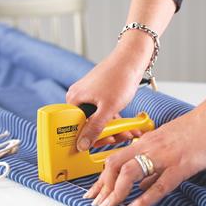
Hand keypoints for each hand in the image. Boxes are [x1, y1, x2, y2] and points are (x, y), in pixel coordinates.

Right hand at [66, 31, 152, 150]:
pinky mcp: (100, 96)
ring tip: (127, 133)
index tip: (98, 146)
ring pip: (98, 121)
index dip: (86, 139)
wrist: (132, 59)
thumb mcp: (108, 108)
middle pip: (87, 126)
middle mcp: (78, 98)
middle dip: (105, 135)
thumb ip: (95, 128)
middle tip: (117, 139)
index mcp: (74, 100)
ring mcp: (89, 97)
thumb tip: (81, 145)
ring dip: (113, 129)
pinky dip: (115, 120)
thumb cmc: (119, 78)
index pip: (73, 128)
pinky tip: (127, 127)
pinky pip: (104, 113)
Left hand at [83, 96, 205, 205]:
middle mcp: (150, 147)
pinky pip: (158, 185)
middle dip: (102, 187)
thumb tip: (142, 185)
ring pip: (130, 173)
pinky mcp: (181, 164)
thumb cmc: (199, 130)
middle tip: (96, 204)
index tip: (94, 193)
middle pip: (114, 165)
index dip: (102, 179)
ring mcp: (164, 156)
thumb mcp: (170, 144)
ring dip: (116, 192)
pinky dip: (142, 199)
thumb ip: (155, 165)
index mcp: (147, 142)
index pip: (115, 159)